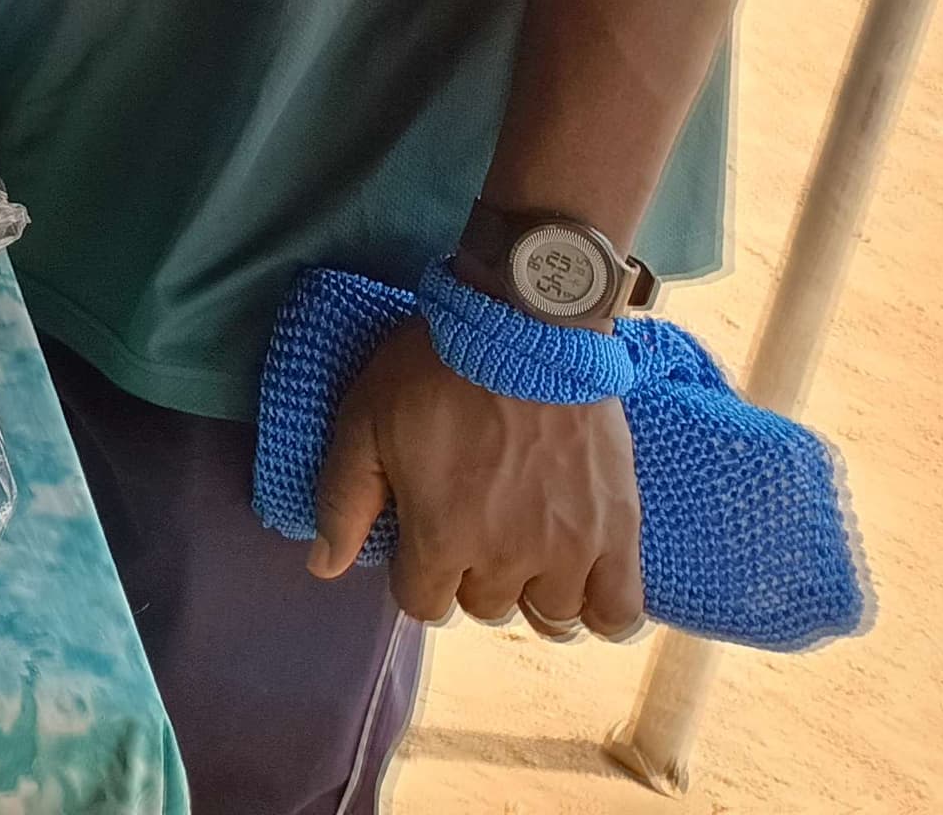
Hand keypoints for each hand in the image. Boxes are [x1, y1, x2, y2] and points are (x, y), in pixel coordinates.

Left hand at [310, 317, 644, 640]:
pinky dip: (602, 608)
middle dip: (472, 575)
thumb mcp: (364, 423)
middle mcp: (506, 557)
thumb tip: (323, 567)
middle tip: (475, 524)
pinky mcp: (618, 530)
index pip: (422, 604)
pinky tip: (583, 578)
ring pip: (550, 616)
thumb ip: (343, 501)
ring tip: (528, 548)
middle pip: (485, 606)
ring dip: (534, 591)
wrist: (525, 326)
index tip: (425, 539)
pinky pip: (619, 612)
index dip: (417, 575)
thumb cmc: (434, 369)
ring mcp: (569, 548)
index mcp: (440, 537)